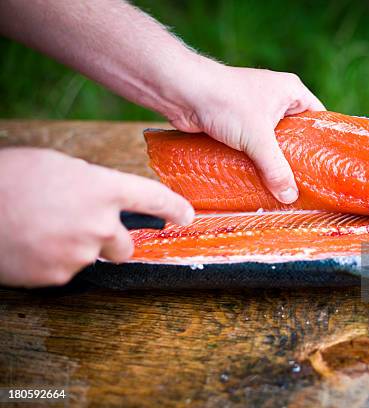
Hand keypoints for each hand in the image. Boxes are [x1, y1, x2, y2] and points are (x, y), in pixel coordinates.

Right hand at [0, 148, 193, 286]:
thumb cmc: (10, 179)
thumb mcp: (58, 166)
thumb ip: (92, 183)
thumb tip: (103, 196)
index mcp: (102, 188)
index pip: (154, 199)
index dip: (175, 208)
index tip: (186, 216)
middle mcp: (99, 224)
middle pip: (126, 245)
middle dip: (112, 241)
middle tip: (83, 228)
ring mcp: (80, 253)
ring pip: (94, 258)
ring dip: (78, 249)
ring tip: (46, 230)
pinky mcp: (59, 276)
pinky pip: (67, 270)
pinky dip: (54, 261)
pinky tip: (34, 244)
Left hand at [168, 62, 325, 203]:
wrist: (182, 92)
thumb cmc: (225, 102)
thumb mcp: (258, 138)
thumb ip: (276, 168)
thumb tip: (290, 197)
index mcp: (291, 91)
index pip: (318, 118)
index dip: (323, 141)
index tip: (328, 166)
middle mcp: (275, 99)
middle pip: (295, 135)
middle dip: (297, 159)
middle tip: (306, 185)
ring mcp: (254, 112)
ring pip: (272, 144)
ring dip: (273, 163)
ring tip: (284, 188)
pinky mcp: (236, 125)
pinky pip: (252, 148)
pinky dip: (254, 163)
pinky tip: (259, 182)